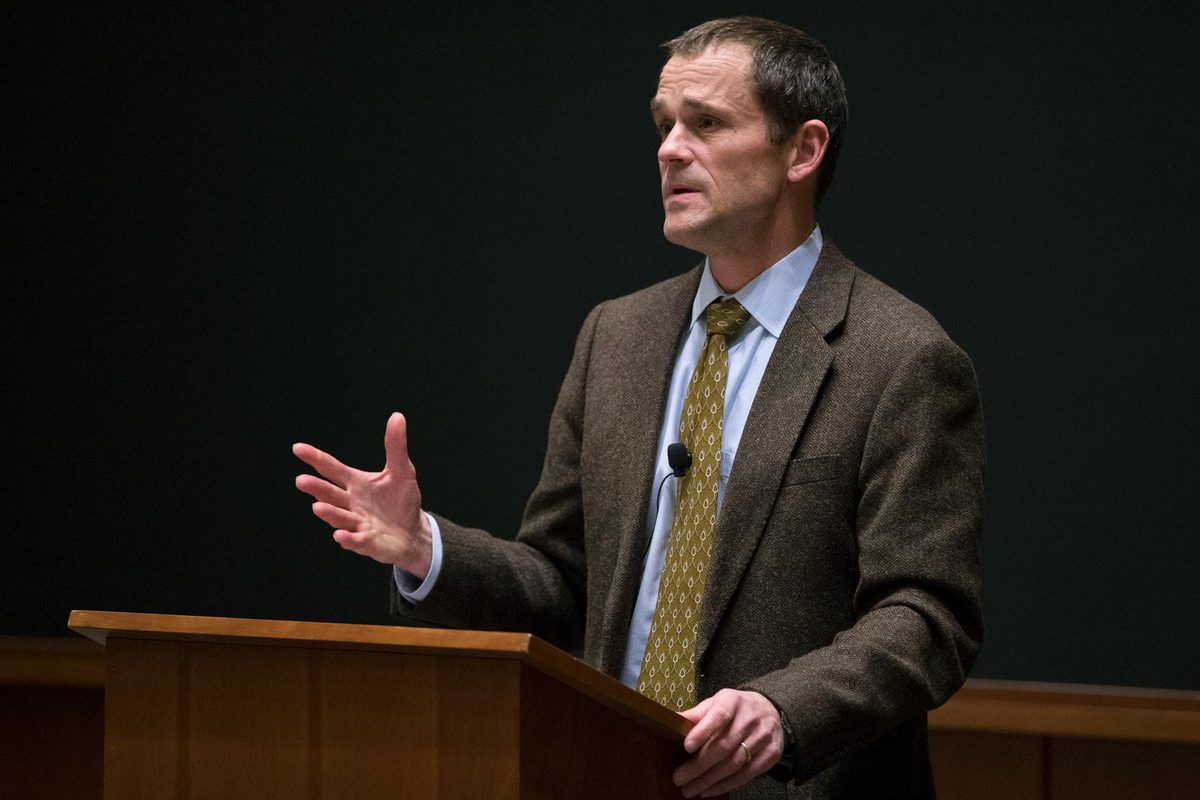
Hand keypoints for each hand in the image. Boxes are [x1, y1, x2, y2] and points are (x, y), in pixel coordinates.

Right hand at [293, 412, 432, 576]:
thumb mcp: (402, 471)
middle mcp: (351, 503)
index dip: (315, 458)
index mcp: (355, 483)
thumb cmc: (402, 501)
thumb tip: (397, 416)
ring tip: (317, 507)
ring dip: (329, 513)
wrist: (413, 532)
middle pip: (330, 494)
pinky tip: (340, 535)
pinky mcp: (368, 542)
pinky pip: (356, 541)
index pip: (332, 468)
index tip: (298, 448)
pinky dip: (347, 539)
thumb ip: (395, 446)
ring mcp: (357, 524)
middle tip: (301, 480)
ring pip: (339, 517)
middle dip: (316, 488)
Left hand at [673, 689, 784, 797]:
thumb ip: (696, 715)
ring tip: (690, 789)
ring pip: (734, 763)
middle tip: (679, 778)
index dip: (702, 732)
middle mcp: (750, 718)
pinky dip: (726, 785)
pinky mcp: (771, 754)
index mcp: (733, 701)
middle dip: (699, 765)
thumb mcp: (716, 703)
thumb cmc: (735, 708)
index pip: (719, 716)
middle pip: (724, 746)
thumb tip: (671, 722)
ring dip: (709, 780)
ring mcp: (763, 737)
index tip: (686, 747)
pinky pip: (746, 774)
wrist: (769, 709)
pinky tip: (709, 790)